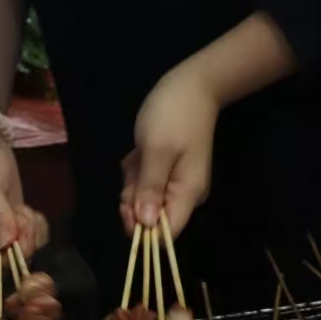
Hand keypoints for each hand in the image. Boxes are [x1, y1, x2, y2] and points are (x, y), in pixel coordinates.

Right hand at [0, 121, 47, 263]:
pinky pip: (31, 237)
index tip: (20, 227)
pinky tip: (29, 209)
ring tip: (24, 208)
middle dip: (24, 238)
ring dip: (32, 231)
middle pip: (9, 257)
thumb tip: (7, 246)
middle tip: (23, 212)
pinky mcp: (11, 222)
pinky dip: (36, 226)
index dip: (10, 252)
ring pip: (24, 248)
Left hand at [120, 62, 220, 237]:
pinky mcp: (167, 172)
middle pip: (151, 218)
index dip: (143, 229)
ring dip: (132, 180)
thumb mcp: (156, 151)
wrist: (192, 84)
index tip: (128, 205)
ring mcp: (175, 183)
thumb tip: (146, 226)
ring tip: (138, 154)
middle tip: (133, 168)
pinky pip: (144, 183)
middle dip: (133, 197)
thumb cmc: (174, 115)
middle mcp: (184, 195)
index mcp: (187, 194)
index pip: (167, 234)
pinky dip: (136, 170)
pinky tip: (139, 152)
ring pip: (143, 199)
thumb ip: (150, 189)